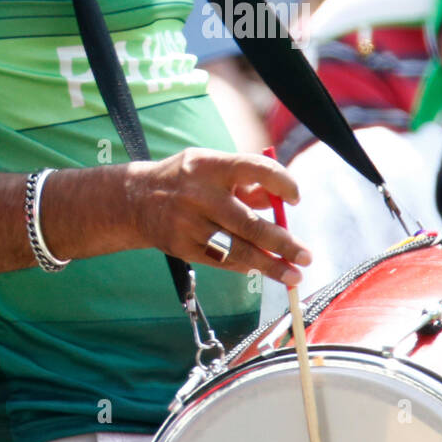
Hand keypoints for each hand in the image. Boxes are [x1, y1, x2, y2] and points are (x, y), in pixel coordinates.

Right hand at [126, 148, 311, 285]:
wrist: (135, 200)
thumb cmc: (188, 180)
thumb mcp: (213, 167)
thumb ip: (246, 182)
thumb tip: (280, 202)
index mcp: (210, 166)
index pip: (255, 169)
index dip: (281, 182)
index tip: (295, 199)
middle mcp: (199, 195)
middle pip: (249, 223)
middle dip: (283, 242)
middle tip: (306, 255)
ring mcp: (189, 224)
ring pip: (237, 249)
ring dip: (269, 265)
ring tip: (294, 275)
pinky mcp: (183, 247)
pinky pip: (222, 261)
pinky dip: (245, 266)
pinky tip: (262, 270)